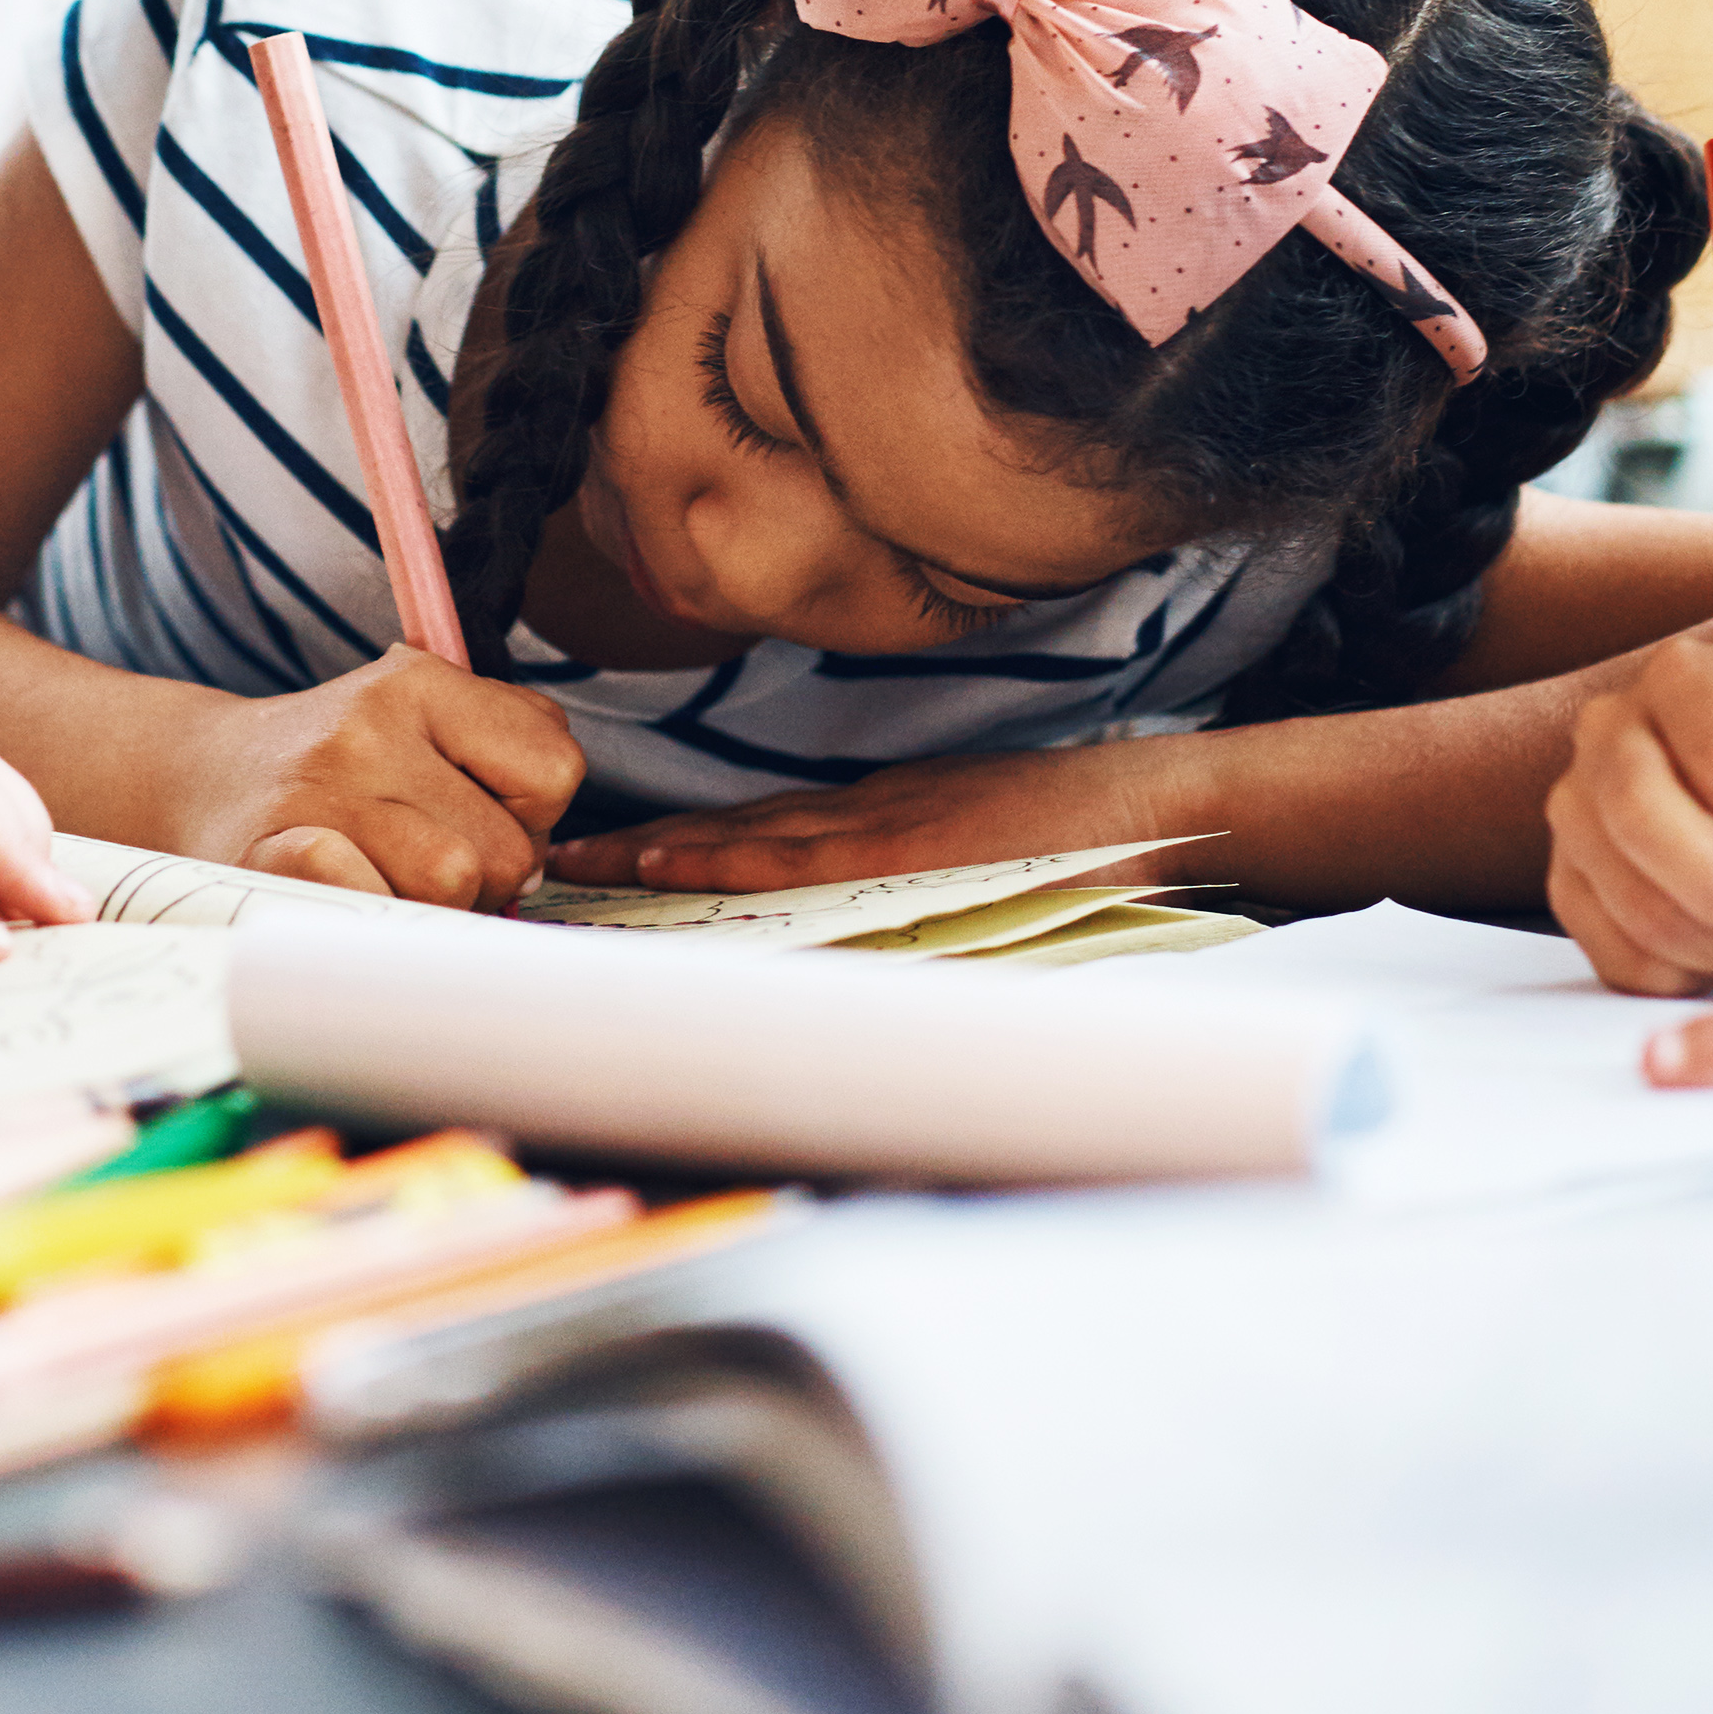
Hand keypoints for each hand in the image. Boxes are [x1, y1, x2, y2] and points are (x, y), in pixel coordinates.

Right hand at [169, 648, 585, 907]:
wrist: (200, 776)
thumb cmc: (339, 763)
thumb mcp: (421, 715)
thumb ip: (502, 748)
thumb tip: (536, 857)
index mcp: (418, 682)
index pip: (555, 769)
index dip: (534, 812)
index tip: (484, 812)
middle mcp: (368, 728)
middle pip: (507, 849)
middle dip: (487, 874)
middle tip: (431, 857)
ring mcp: (317, 793)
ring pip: (452, 886)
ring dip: (435, 903)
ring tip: (394, 875)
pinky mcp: (272, 857)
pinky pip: (372, 904)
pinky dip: (374, 911)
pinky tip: (351, 891)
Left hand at [540, 735, 1210, 892]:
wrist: (1153, 806)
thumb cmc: (1080, 833)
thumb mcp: (978, 847)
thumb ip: (915, 870)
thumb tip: (858, 907)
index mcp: (882, 817)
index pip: (758, 831)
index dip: (679, 844)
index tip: (608, 856)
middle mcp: (867, 814)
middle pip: (732, 830)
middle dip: (645, 847)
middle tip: (559, 861)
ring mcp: (883, 826)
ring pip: (747, 839)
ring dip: (663, 851)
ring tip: (584, 864)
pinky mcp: (907, 844)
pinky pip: (802, 855)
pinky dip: (733, 855)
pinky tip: (676, 860)